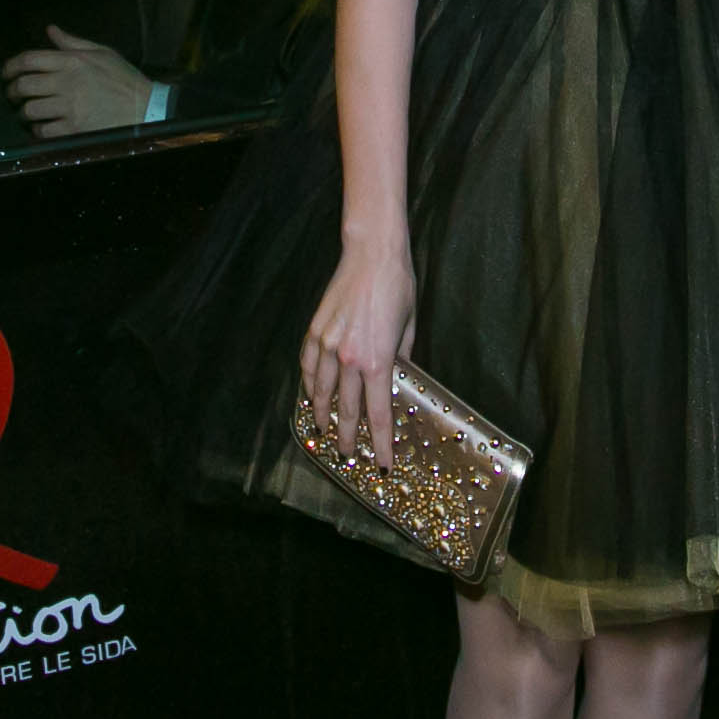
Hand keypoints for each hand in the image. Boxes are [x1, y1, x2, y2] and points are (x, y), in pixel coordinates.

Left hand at [0, 26, 156, 138]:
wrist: (145, 108)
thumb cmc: (124, 79)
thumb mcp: (102, 52)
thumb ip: (72, 42)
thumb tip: (51, 31)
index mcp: (73, 61)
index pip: (29, 59)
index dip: (10, 66)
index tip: (6, 73)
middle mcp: (67, 82)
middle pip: (24, 85)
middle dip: (12, 91)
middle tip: (14, 94)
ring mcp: (70, 107)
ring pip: (30, 110)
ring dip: (24, 112)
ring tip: (28, 112)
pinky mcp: (74, 129)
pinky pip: (43, 131)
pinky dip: (38, 130)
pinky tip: (43, 126)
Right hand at [303, 232, 417, 464]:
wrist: (372, 255)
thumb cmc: (398, 287)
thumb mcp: (409, 327)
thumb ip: (402, 358)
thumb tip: (398, 378)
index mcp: (379, 362)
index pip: (379, 415)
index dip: (380, 443)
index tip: (381, 464)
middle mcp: (350, 359)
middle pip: (348, 410)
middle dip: (349, 437)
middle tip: (347, 456)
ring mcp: (328, 345)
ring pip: (323, 393)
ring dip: (324, 416)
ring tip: (324, 433)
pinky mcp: (315, 331)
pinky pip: (309, 366)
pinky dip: (310, 385)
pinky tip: (313, 396)